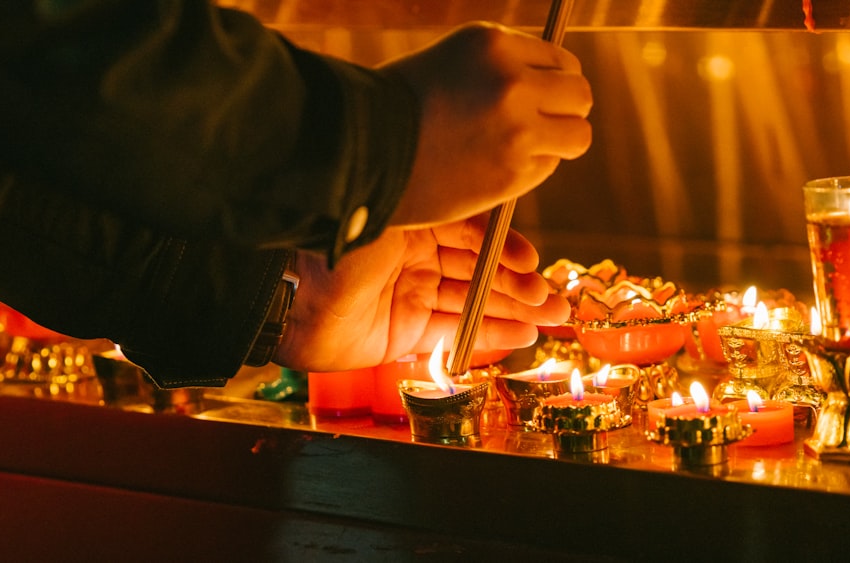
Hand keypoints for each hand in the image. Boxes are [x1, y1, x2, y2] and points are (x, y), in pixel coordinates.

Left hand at [275, 214, 569, 371]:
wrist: (292, 297)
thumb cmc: (338, 244)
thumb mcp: (396, 218)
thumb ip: (441, 212)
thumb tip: (487, 200)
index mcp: (413, 221)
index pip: (471, 233)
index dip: (504, 248)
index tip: (533, 260)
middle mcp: (415, 257)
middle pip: (479, 270)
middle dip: (521, 284)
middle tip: (557, 297)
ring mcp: (410, 295)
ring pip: (473, 302)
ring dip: (515, 310)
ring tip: (554, 317)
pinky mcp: (403, 332)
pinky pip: (454, 332)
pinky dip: (489, 335)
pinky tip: (523, 334)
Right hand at [381, 22, 592, 227]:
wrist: (357, 156)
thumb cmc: (395, 110)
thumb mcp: (451, 63)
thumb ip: (500, 68)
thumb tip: (547, 84)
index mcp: (493, 44)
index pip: (560, 60)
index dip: (550, 81)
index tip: (536, 97)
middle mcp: (512, 82)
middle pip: (579, 94)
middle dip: (564, 110)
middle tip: (539, 124)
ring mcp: (517, 130)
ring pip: (577, 136)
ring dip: (558, 142)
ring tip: (523, 149)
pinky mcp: (512, 174)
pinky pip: (546, 168)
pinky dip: (529, 169)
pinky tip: (493, 168)